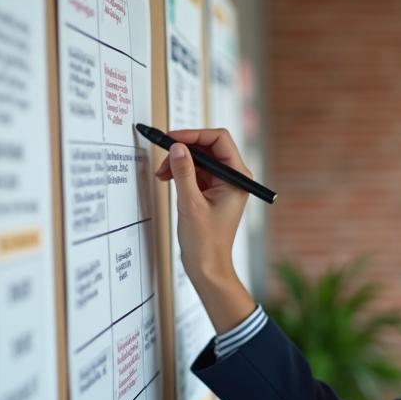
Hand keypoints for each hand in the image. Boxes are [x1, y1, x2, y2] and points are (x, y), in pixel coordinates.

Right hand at [155, 128, 256, 331]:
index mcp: (237, 177)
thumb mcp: (190, 204)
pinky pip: (196, 171)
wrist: (207, 265)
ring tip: (162, 174)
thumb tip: (178, 147)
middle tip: (163, 158)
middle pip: (208, 147)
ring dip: (179, 162)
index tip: (172, 138)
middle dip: (184, 150)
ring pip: (200, 159)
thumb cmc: (205, 241)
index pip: (219, 140)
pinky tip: (167, 179)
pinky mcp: (213, 190)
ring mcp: (224, 183)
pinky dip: (181, 172)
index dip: (194, 134)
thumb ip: (183, 173)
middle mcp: (234, 177)